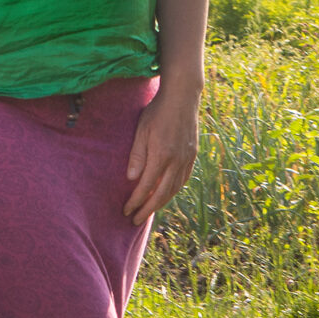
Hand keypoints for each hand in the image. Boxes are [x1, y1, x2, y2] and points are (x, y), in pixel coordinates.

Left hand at [123, 81, 200, 221]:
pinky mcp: (192, 155)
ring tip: (149, 210)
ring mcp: (187, 159)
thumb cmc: (157, 111)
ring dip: (161, 203)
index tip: (126, 210)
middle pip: (162, 194)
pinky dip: (174, 191)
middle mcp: (177, 161)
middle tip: (135, 220)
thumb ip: (137, 155)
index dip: (136, 201)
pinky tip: (166, 194)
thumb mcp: (141, 130)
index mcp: (161, 155)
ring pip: (174, 189)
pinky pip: (183, 179)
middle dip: (148, 209)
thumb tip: (131, 179)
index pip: (146, 186)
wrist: (183, 97)